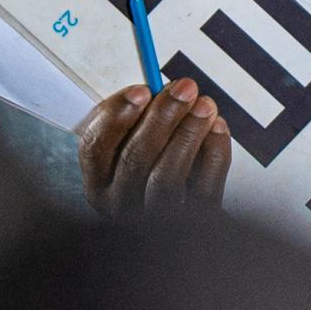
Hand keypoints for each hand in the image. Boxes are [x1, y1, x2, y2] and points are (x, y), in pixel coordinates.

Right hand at [75, 78, 233, 211]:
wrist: (186, 221)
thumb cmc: (155, 167)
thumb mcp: (134, 146)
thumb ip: (139, 119)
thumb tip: (164, 90)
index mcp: (98, 181)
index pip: (93, 148)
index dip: (115, 117)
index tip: (141, 90)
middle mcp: (120, 204)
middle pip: (134, 159)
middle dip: (161, 117)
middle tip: (184, 88)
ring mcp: (154, 217)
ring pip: (167, 176)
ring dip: (188, 132)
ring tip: (205, 105)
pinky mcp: (191, 220)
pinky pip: (203, 186)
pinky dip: (213, 152)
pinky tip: (217, 127)